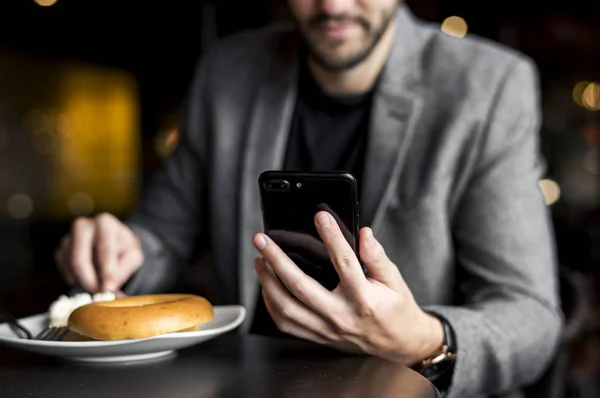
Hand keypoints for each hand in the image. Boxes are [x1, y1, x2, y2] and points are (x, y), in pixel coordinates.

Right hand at [55, 213, 142, 292]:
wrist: (112, 240)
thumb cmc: (124, 247)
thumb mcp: (132, 256)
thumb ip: (123, 270)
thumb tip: (109, 289)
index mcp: (104, 223)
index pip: (104, 249)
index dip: (106, 271)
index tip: (108, 288)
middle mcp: (83, 226)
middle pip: (78, 259)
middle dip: (89, 281)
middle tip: (99, 294)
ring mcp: (68, 237)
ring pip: (70, 267)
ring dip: (84, 281)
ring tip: (99, 286)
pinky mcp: (61, 249)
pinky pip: (64, 270)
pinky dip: (76, 279)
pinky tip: (89, 278)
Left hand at [252, 211, 443, 364]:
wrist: (399, 343)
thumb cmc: (395, 309)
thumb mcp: (394, 280)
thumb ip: (377, 256)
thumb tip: (364, 234)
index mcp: (364, 299)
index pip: (344, 262)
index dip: (332, 237)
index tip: (320, 216)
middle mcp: (341, 316)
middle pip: (300, 286)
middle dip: (276, 259)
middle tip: (262, 240)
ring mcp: (327, 329)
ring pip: (286, 308)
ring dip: (267, 282)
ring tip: (259, 260)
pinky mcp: (318, 336)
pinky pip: (287, 323)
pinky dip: (272, 304)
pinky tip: (267, 286)